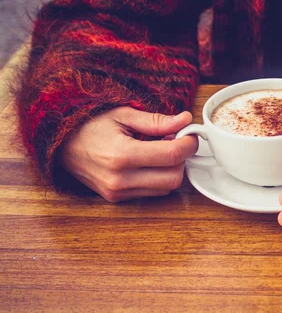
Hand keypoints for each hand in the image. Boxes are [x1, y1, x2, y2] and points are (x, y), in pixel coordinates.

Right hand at [61, 107, 198, 201]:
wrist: (59, 145)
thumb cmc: (89, 126)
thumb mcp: (123, 114)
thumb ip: (156, 121)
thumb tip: (184, 121)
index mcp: (122, 155)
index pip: (172, 156)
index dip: (189, 144)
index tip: (190, 134)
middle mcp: (120, 179)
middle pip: (174, 178)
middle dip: (182, 159)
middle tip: (176, 141)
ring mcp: (117, 192)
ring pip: (166, 188)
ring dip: (171, 170)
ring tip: (159, 150)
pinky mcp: (117, 199)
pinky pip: (152, 193)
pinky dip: (158, 178)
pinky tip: (149, 162)